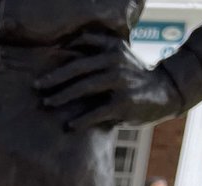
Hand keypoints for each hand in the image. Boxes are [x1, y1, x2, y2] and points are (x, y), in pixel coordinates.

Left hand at [36, 36, 183, 131]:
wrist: (165, 91)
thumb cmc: (133, 75)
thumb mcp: (119, 54)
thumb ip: (98, 48)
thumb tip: (70, 43)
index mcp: (113, 48)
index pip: (84, 45)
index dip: (62, 53)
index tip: (40, 64)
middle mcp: (116, 62)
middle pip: (79, 68)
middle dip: (55, 78)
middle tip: (36, 86)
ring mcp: (121, 82)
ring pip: (86, 87)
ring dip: (63, 96)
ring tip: (47, 103)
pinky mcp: (124, 103)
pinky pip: (98, 112)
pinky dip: (82, 120)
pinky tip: (69, 126)